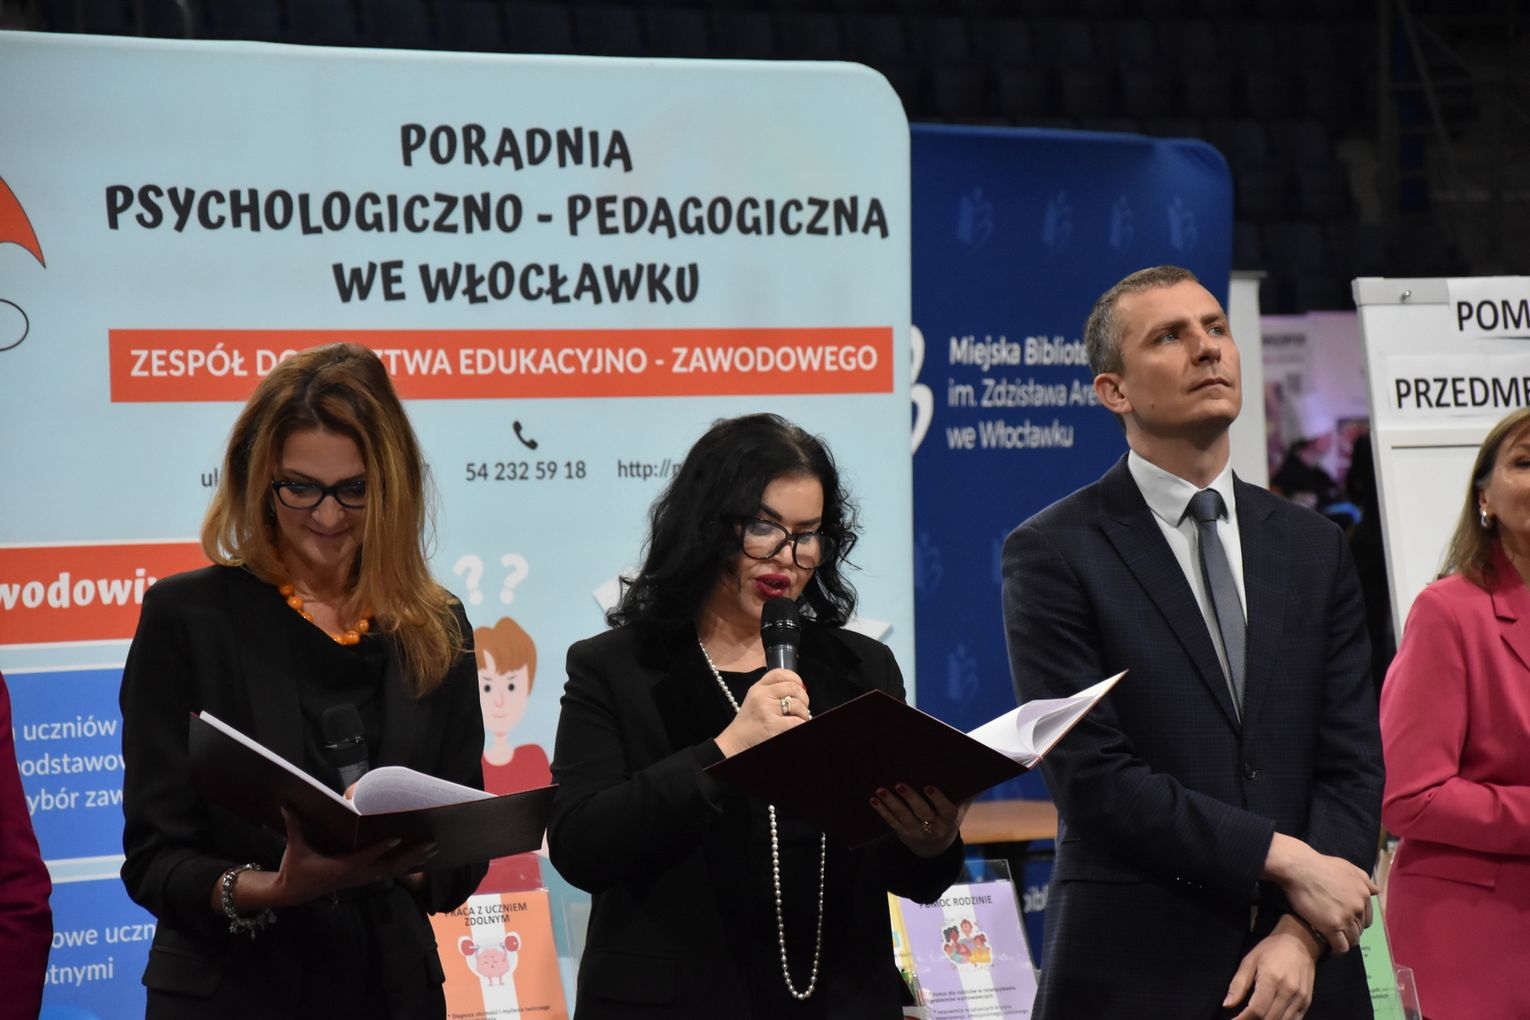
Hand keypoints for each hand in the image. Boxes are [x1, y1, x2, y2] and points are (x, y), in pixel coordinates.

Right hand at [265, 807, 435, 908]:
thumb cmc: (295, 868)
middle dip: (410, 855)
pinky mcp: (362, 880)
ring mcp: (361, 879)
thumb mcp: (295, 847)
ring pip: (392, 871)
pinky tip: (419, 861)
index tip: (398, 837)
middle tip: (430, 843)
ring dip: (412, 861)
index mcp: (341, 867)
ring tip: (433, 850)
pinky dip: (404, 867)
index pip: (366, 857)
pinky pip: (387, 874)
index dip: (382, 848)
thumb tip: (286, 804)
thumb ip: (294, 825)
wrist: (292, 892)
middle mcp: (355, 875)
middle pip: (388, 867)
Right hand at [715, 668, 808, 757]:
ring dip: (804, 713)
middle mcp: (761, 696)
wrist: (735, 742)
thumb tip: (798, 689)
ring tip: (800, 719)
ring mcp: (766, 710)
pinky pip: (797, 721)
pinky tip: (797, 726)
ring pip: (798, 704)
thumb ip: (771, 692)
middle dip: (804, 697)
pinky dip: (801, 723)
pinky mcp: (771, 725)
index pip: (779, 673)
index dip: (795, 678)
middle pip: (793, 687)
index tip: (800, 686)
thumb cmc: (748, 724)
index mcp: (757, 688)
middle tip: (802, 707)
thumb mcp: (754, 700)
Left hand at [871, 784, 970, 857]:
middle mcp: (935, 828)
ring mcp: (917, 833)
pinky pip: (892, 822)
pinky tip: (874, 800)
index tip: (928, 786)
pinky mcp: (903, 834)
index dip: (937, 799)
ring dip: (891, 803)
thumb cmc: (949, 815)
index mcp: (950, 820)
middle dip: (911, 799)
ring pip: (904, 817)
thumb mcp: (961, 806)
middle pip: (922, 813)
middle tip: (900, 784)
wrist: (936, 847)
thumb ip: (967, 790)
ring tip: (880, 790)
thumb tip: (976, 765)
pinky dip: (882, 811)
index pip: (946, 809)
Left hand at [1224, 916, 1317, 1019]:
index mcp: (1271, 979)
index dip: (1243, 1019)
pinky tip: (1270, 1019)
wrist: (1300, 942)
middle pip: (1269, 1019)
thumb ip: (1238, 984)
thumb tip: (1227, 1005)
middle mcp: (1288, 991)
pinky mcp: (1307, 1002)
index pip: (1257, 1009)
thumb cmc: (1271, 949)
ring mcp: (1300, 998)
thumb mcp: (1249, 961)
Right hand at [1263, 834, 1376, 954]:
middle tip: (1337, 932)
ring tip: (1333, 942)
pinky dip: (1337, 951)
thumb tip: (1375, 891)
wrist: (1300, 868)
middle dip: (1350, 932)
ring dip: (1344, 942)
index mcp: (1363, 894)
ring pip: (1352, 939)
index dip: (1357, 922)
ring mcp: (1346, 918)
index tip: (1346, 923)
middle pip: (1360, 929)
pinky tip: (1330, 951)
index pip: (1367, 917)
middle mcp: (1358, 908)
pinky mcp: (1331, 927)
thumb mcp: (1347, 866)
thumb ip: (1363, 878)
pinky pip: (1341, 946)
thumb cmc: (1320, 865)